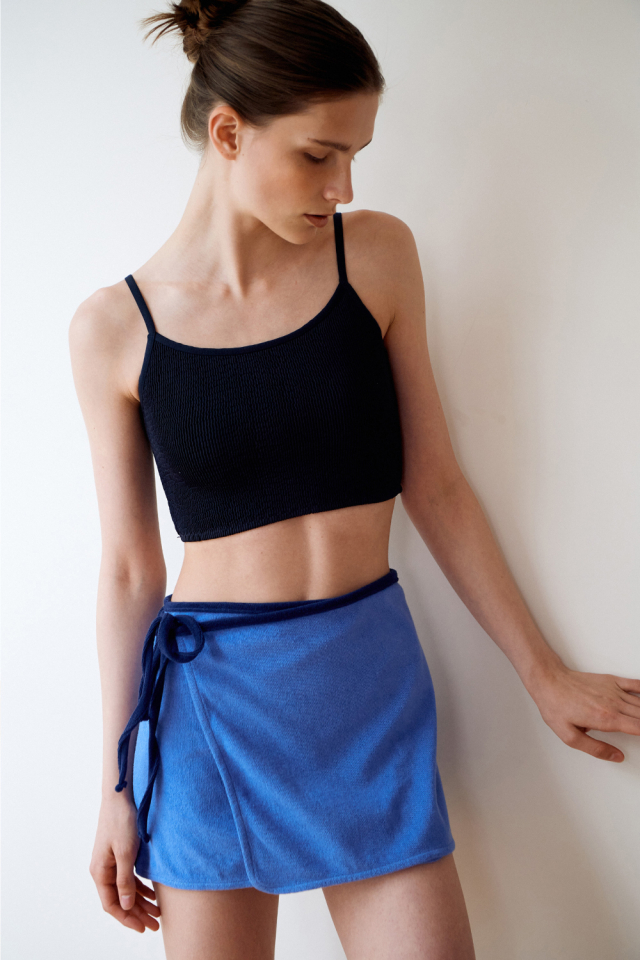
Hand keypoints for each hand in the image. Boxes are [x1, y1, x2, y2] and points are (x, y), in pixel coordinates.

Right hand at [90, 794, 160, 932]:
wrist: (119, 797)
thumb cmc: (121, 822)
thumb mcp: (125, 852)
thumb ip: (125, 880)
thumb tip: (124, 906)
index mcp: (100, 872)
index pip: (111, 905)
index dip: (127, 918)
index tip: (143, 928)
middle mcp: (102, 871)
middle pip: (119, 900)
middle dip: (137, 914)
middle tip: (155, 925)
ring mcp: (110, 863)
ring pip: (125, 890)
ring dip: (140, 902)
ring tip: (157, 913)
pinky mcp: (118, 855)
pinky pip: (128, 878)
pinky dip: (140, 888)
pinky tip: (152, 894)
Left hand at [528, 664, 639, 761]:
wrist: (549, 680)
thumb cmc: (556, 706)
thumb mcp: (569, 736)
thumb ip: (595, 749)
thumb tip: (616, 756)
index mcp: (606, 719)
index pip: (639, 728)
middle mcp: (613, 704)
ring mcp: (613, 690)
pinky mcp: (611, 681)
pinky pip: (636, 685)